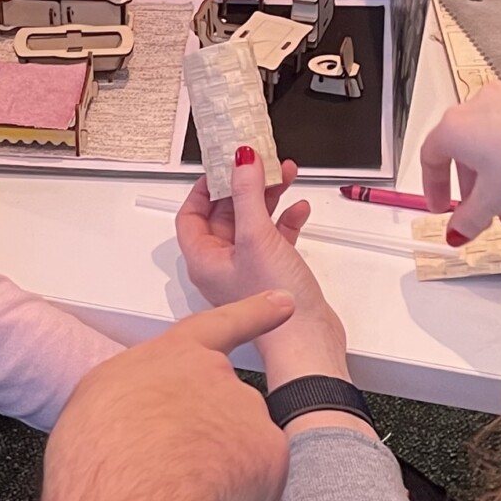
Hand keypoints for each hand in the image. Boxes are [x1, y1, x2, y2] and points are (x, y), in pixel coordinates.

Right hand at [40, 292, 295, 500]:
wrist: (132, 485)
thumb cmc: (101, 447)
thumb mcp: (98, 401)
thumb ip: (135, 398)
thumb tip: (142, 421)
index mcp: (171, 356)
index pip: (218, 326)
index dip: (252, 313)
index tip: (284, 304)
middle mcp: (217, 376)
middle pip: (226, 407)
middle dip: (208, 439)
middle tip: (170, 471)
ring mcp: (248, 411)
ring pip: (242, 450)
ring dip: (222, 472)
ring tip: (178, 492)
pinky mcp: (271, 453)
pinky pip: (261, 484)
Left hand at [177, 148, 351, 386]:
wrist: (309, 339)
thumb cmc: (275, 303)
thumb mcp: (257, 236)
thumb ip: (248, 193)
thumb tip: (241, 160)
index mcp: (204, 259)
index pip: (191, 215)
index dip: (205, 186)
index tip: (222, 164)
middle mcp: (223, 265)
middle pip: (225, 214)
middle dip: (244, 185)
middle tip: (258, 161)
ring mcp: (249, 269)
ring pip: (253, 222)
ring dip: (268, 197)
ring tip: (284, 174)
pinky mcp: (274, 273)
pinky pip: (275, 238)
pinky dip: (286, 220)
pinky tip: (298, 209)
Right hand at [419, 75, 500, 241]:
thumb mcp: (495, 203)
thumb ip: (468, 219)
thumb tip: (459, 230)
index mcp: (456, 126)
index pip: (430, 157)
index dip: (434, 187)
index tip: (443, 207)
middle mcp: (481, 102)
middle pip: (466, 147)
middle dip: (475, 185)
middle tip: (485, 211)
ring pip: (497, 136)